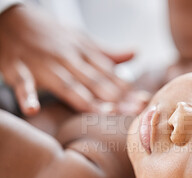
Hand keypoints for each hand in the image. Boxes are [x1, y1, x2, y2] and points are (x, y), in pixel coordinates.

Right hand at [0, 4, 133, 115]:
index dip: (128, 90)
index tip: (145, 102)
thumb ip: (107, 54)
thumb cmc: (52, 36)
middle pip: (95, 81)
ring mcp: (43, 64)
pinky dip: (27, 96)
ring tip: (106, 112)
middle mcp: (68, 58)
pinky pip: (23, 84)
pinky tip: (32, 110)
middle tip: (136, 111)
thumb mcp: (81, 41)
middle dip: (117, 97)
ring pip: (67, 85)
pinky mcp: (18, 69)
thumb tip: (136, 54)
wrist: (11, 17)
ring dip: (86, 99)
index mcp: (84, 53)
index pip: (109, 74)